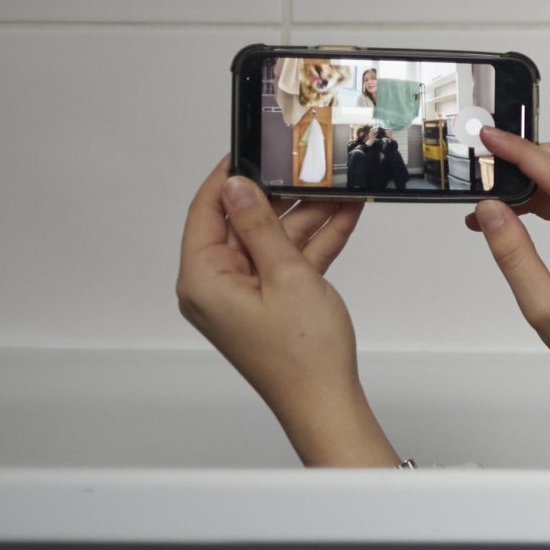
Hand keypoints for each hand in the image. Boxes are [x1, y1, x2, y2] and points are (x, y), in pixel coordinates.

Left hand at [175, 159, 397, 466]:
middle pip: (244, 224)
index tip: (250, 148)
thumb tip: (236, 187)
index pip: (207, 212)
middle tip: (309, 164)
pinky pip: (289, 262)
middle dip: (283, 196)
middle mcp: (216, 286)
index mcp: (203, 279)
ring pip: (273, 241)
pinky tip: (346, 215)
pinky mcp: (271, 303)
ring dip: (308, 217)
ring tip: (340, 185)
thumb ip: (261, 226)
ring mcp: (245, 295)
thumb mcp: (286, 275)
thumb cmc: (302, 353)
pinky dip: (315, 242)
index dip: (228, 177)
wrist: (325, 401)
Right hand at [468, 129, 549, 424]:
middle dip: (526, 158)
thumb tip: (487, 208)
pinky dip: (544, 195)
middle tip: (482, 168)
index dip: (523, 154)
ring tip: (488, 202)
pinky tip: (511, 213)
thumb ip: (513, 253)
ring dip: (533, 178)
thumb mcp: (542, 305)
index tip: (487, 138)